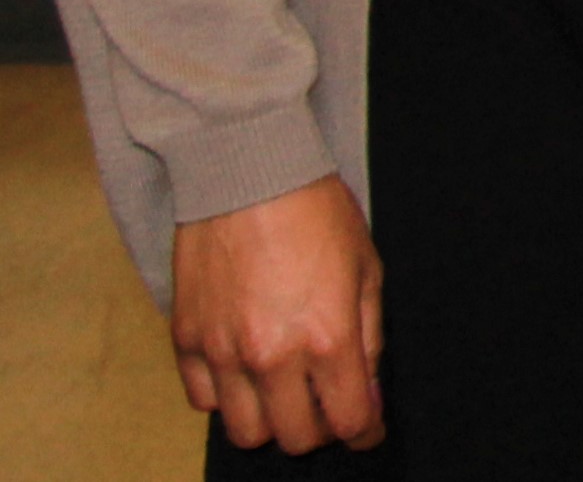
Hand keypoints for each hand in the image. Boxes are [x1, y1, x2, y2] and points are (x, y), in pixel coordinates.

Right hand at [170, 174, 384, 452]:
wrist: (248, 173)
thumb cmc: (316, 212)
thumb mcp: (366, 270)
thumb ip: (369, 338)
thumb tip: (368, 391)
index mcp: (327, 337)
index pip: (348, 419)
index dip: (365, 430)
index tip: (368, 427)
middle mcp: (271, 355)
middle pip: (292, 437)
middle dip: (318, 429)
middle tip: (326, 404)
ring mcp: (222, 351)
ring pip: (243, 429)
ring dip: (270, 419)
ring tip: (285, 391)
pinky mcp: (185, 339)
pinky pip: (202, 399)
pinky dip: (226, 397)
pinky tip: (245, 370)